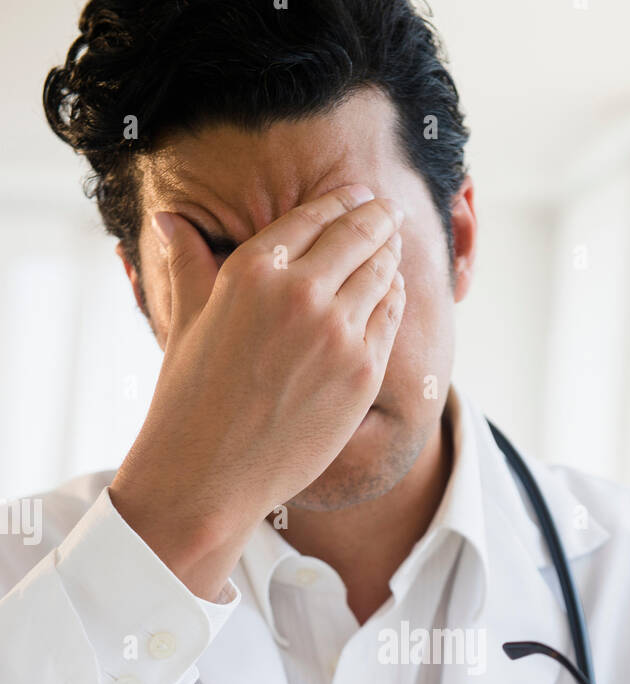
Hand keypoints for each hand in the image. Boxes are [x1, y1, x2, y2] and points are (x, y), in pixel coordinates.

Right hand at [110, 184, 404, 599]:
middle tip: (388, 213)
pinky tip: (391, 292)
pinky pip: (390, 317)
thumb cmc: (189, 398)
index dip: (343, 200)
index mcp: (253, 270)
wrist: (209, 474)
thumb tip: (167, 217)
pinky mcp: (364, 371)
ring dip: (390, 254)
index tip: (357, 194)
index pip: (315, 216)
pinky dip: (393, 298)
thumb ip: (188, 261)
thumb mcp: (187, 319)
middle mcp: (300, 292)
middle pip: (359, 235)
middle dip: (377, 218)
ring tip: (393, 246)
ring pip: (382, 273)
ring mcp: (338, 333)